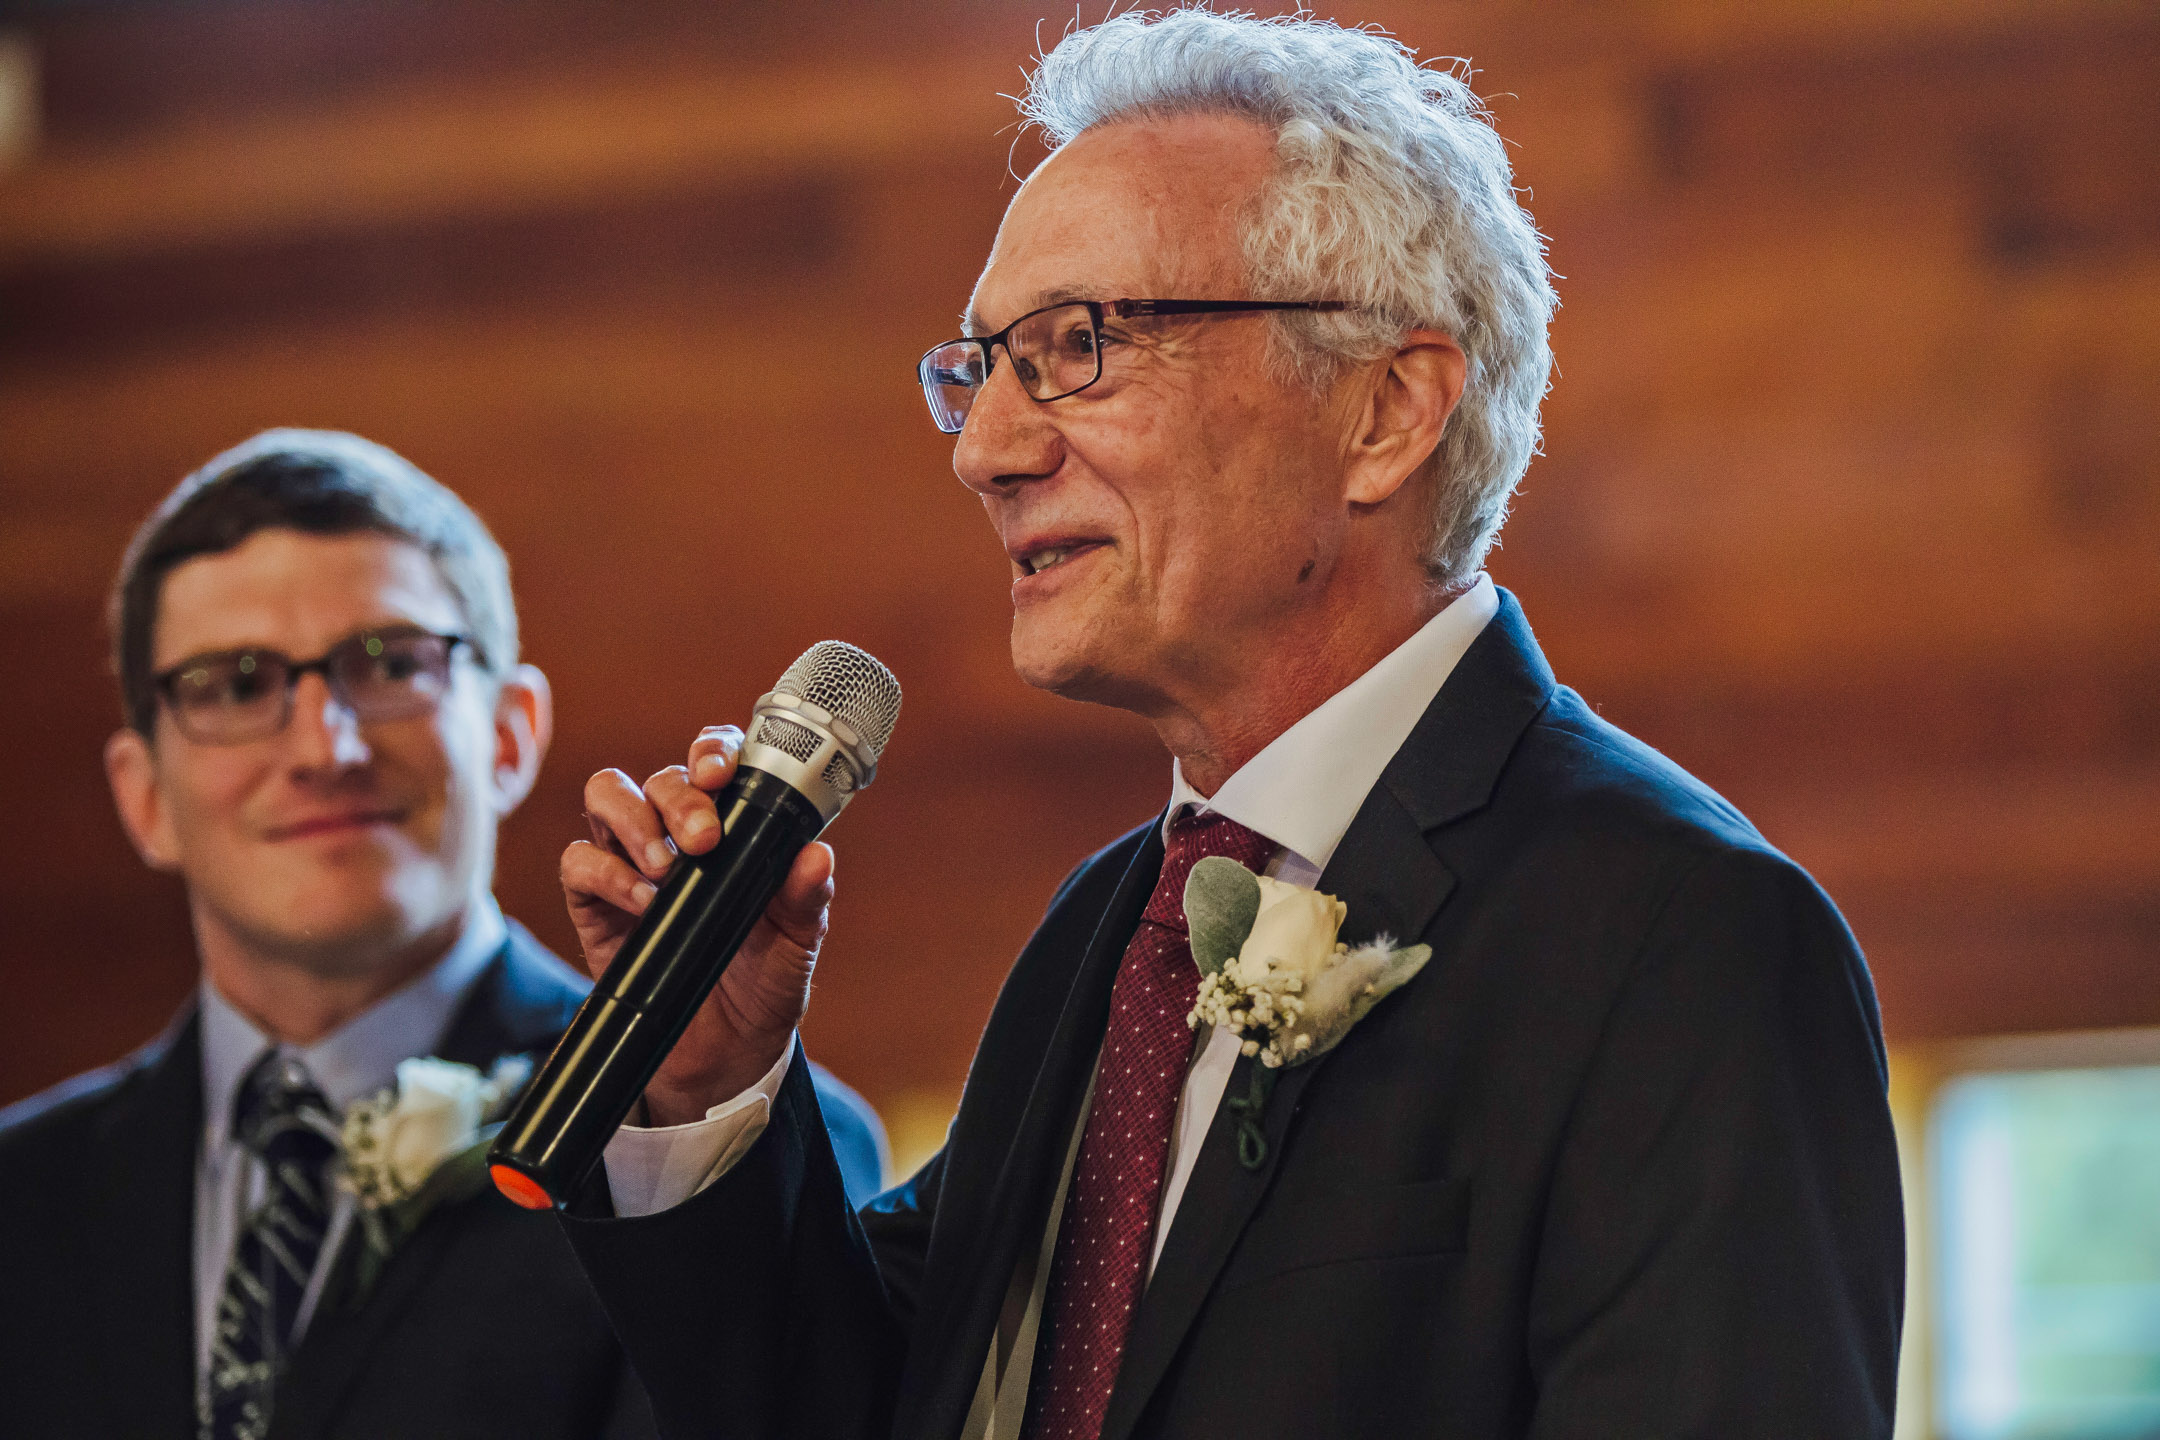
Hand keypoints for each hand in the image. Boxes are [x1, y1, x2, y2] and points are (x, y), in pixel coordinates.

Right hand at [563, 725, 833, 1125]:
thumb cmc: (763, 988)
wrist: (724, 1058)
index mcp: (732, 829)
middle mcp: (677, 834)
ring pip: (607, 796)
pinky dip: (606, 872)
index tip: (721, 773)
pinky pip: (580, 862)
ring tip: (666, 867)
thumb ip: (806, 901)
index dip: (712, 750)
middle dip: (679, 796)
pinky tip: (642, 901)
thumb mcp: (796, 947)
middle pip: (660, 777)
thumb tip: (817, 856)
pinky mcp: (594, 905)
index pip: (715, 763)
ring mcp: (631, 864)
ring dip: (633, 820)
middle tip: (704, 840)